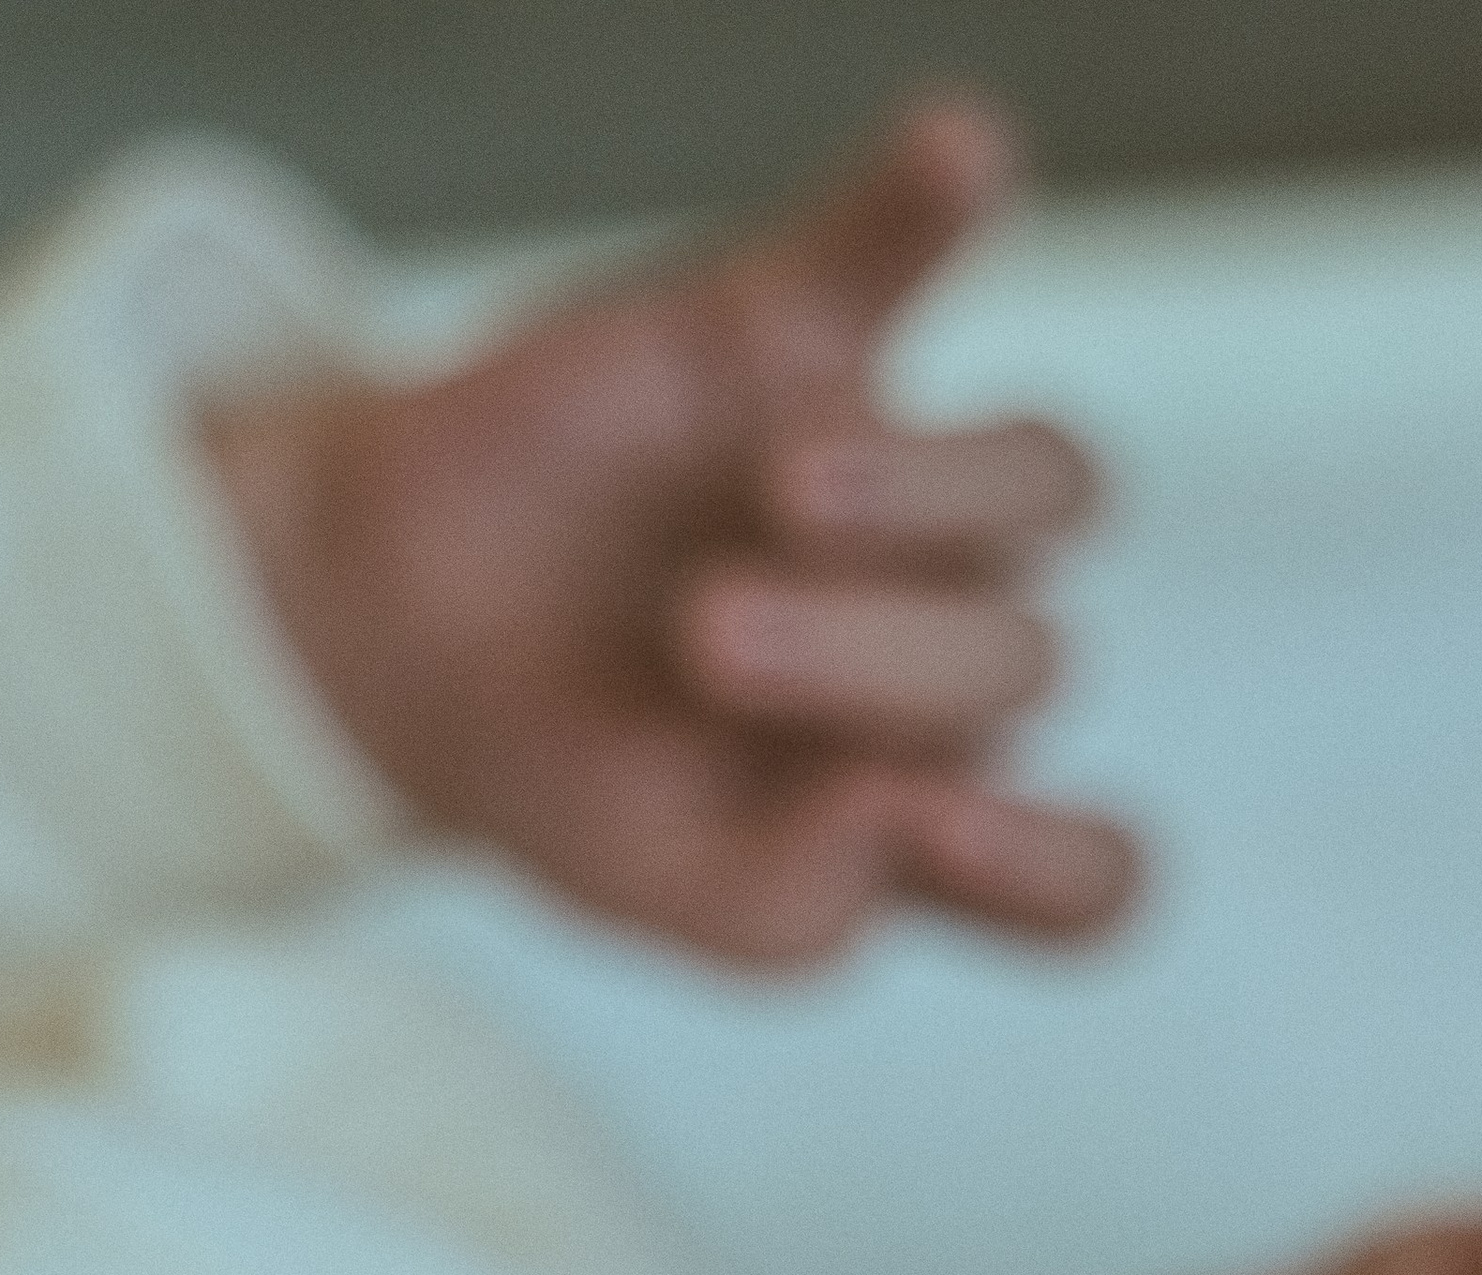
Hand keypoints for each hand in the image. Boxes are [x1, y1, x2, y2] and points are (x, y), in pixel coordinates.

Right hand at [204, 91, 1136, 967]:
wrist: (391, 620)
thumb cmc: (545, 764)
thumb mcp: (635, 885)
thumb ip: (775, 910)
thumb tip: (901, 819)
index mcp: (919, 820)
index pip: (1090, 877)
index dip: (1052, 859)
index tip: (925, 822)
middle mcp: (942, 657)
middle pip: (1022, 664)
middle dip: (866, 658)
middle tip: (702, 639)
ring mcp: (895, 488)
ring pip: (1041, 482)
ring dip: (926, 488)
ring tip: (779, 488)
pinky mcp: (805, 335)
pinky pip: (908, 249)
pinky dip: (932, 199)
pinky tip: (959, 156)